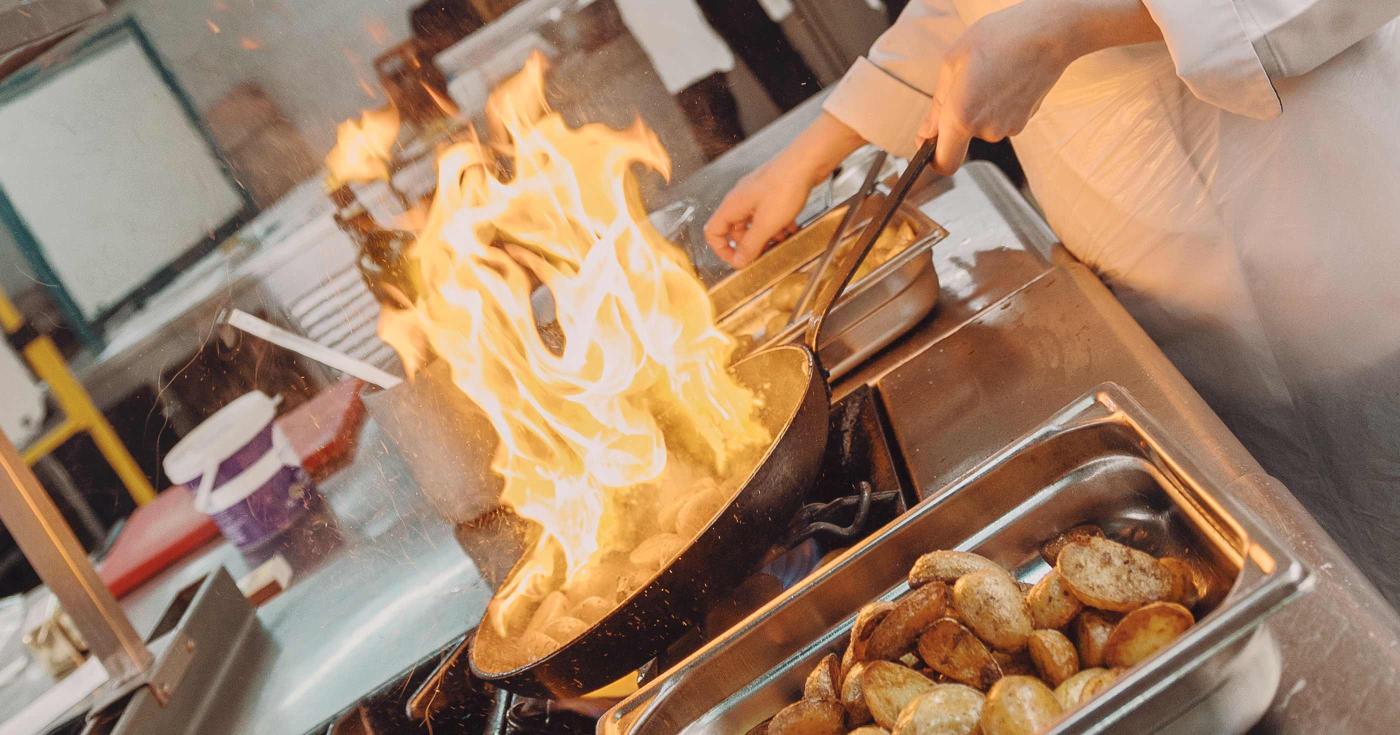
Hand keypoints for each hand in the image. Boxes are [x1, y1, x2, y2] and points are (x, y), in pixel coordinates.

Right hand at [705, 113, 864, 267]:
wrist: (807, 161)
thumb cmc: (785, 185)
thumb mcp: (766, 224)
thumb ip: (751, 245)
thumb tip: (738, 261)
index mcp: (732, 206)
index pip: (713, 232)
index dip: (723, 250)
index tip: (738, 261)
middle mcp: (740, 199)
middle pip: (735, 230)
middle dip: (750, 244)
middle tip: (765, 253)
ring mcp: (756, 194)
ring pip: (754, 222)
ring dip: (766, 235)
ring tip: (782, 240)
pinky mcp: (771, 191)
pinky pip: (768, 213)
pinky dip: (777, 224)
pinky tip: (791, 227)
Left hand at [918, 0, 1160, 174]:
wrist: (1050, 33)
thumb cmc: (999, 38)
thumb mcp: (953, 63)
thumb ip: (936, 106)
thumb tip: (926, 136)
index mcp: (961, 116)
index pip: (944, 163)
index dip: (933, 159)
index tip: (930, 145)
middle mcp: (986, 130)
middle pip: (962, 141)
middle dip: (958, 121)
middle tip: (967, 83)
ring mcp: (1008, 129)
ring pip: (982, 128)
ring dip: (980, 108)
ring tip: (990, 75)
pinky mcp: (1024, 122)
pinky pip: (1000, 120)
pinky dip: (998, 106)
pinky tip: (1006, 79)